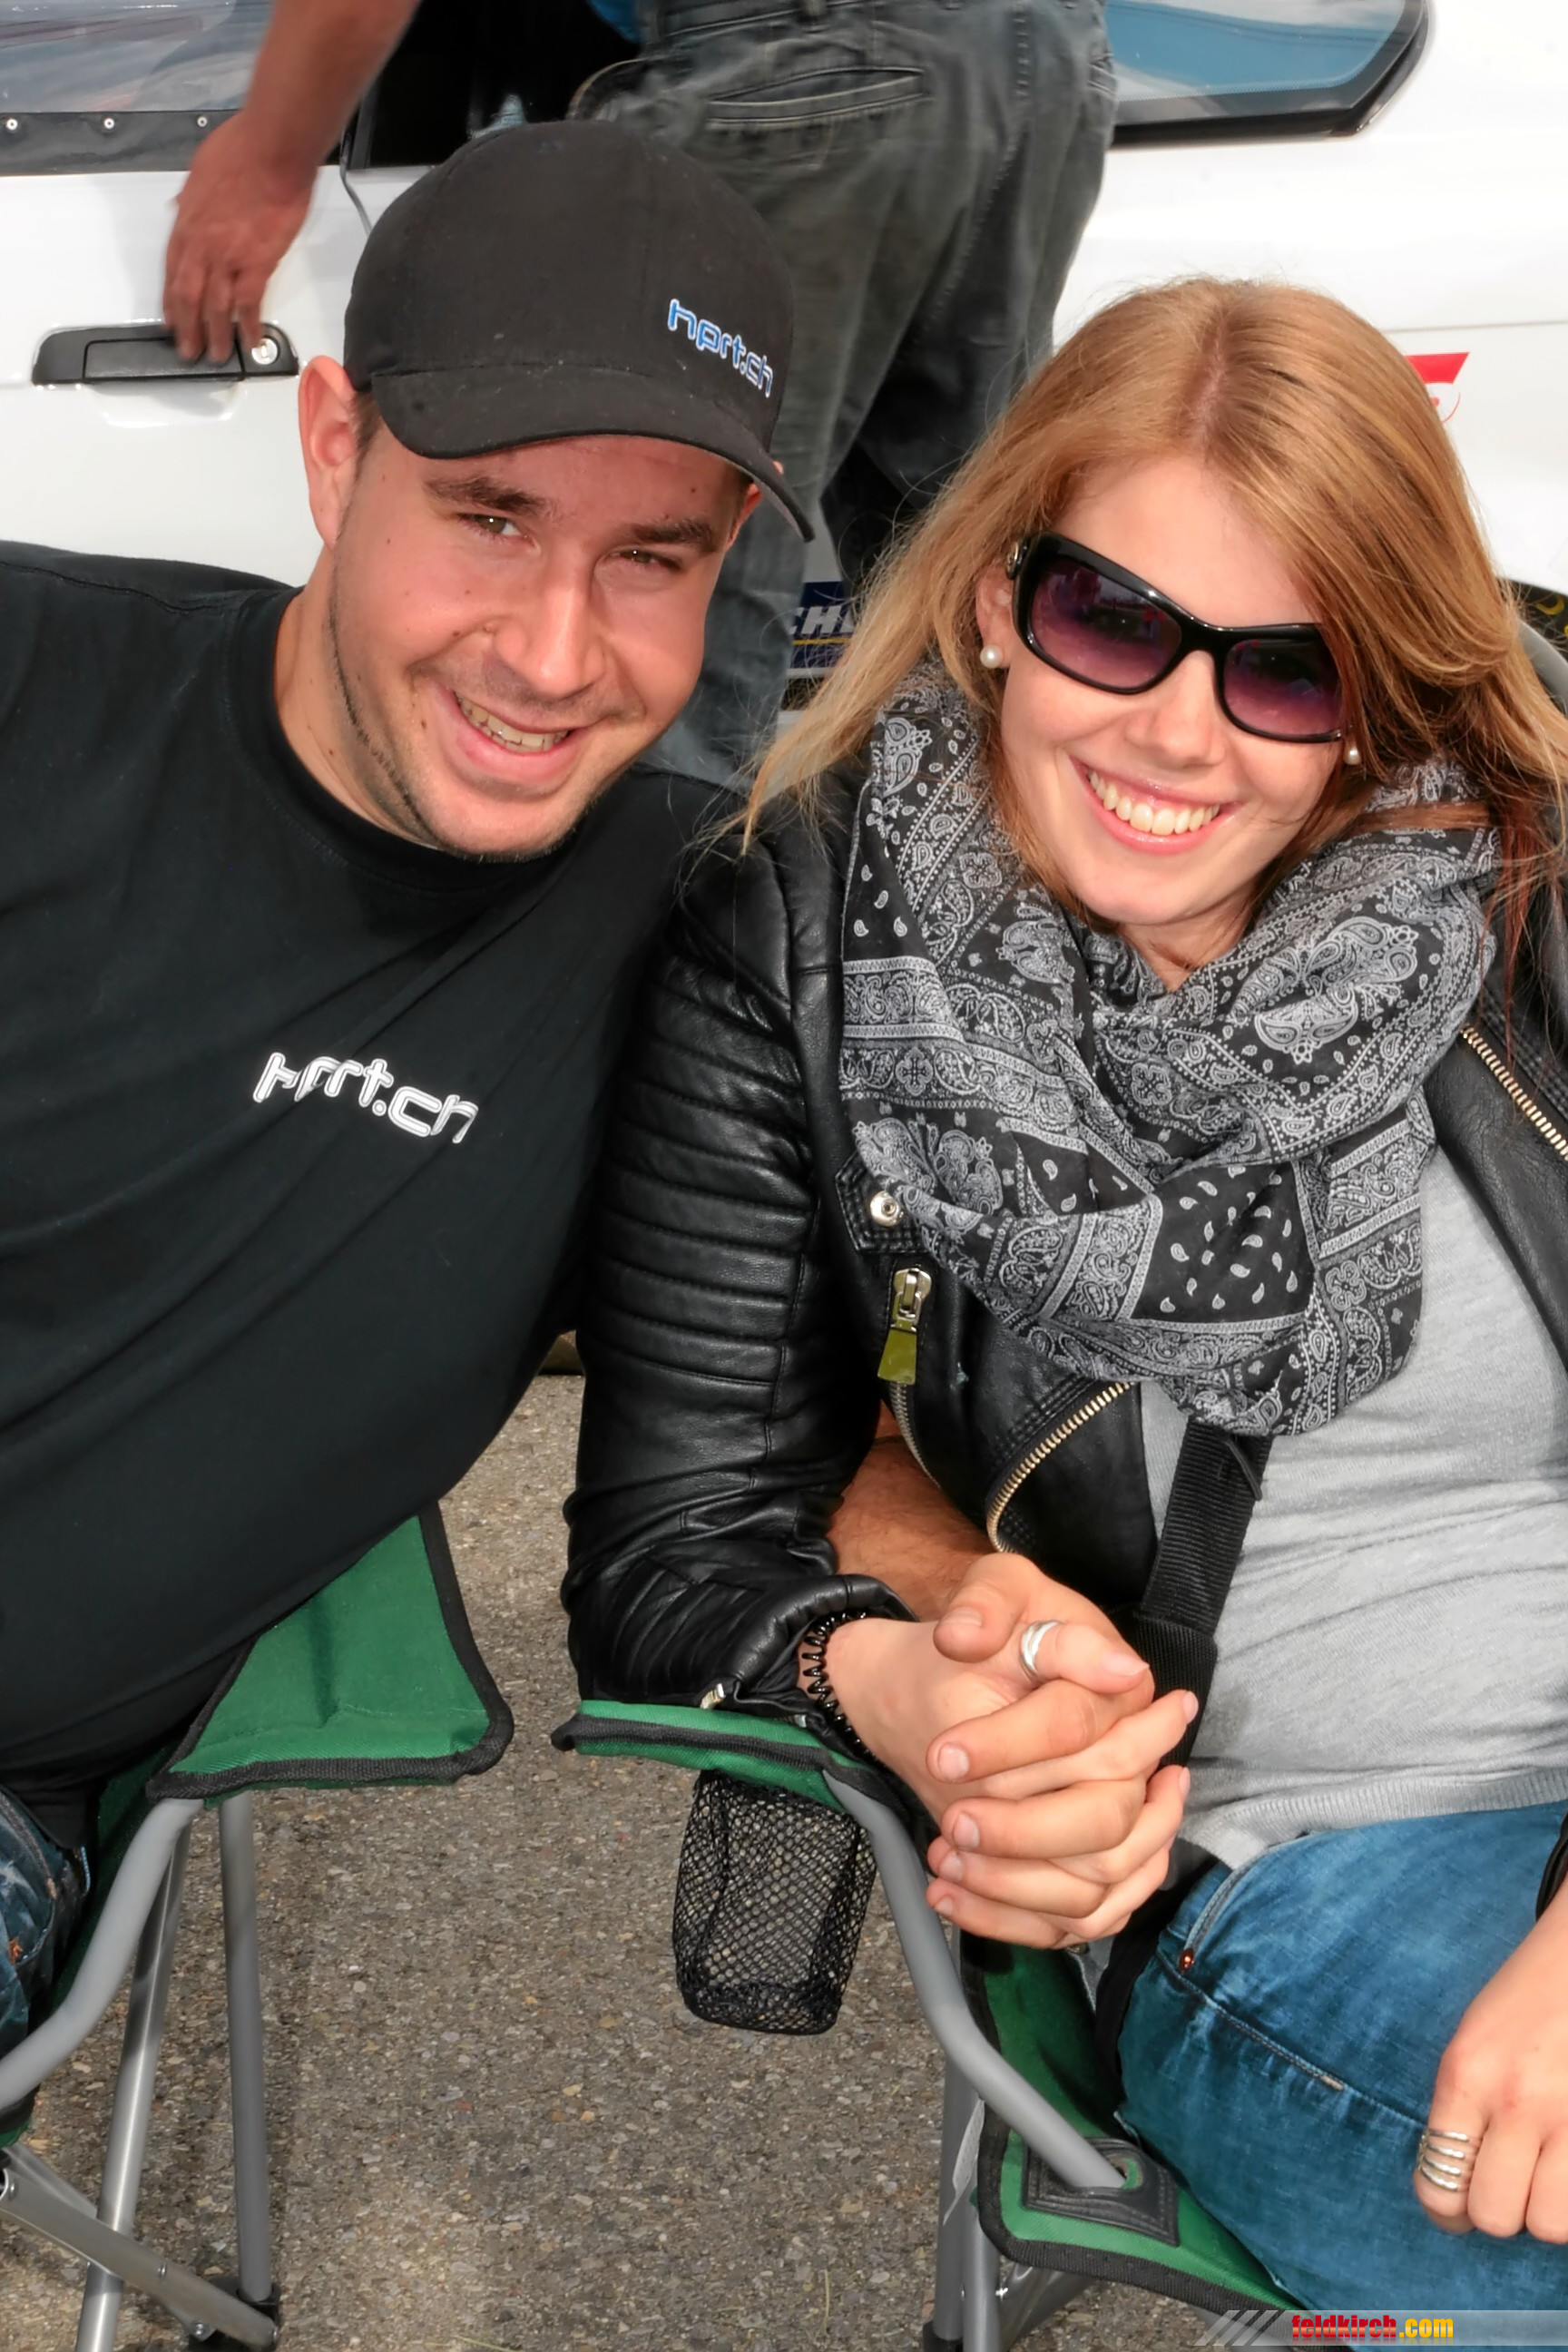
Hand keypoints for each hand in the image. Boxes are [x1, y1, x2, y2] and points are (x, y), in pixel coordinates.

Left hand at [163, 114, 315, 361]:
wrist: (272, 148)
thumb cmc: (241, 148)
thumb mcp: (200, 168)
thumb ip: (191, 194)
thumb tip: (183, 205)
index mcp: (187, 221)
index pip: (172, 270)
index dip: (170, 300)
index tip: (171, 320)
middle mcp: (201, 244)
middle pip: (187, 295)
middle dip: (187, 328)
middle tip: (188, 350)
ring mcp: (228, 256)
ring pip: (214, 306)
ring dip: (215, 334)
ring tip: (218, 355)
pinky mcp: (257, 262)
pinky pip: (248, 303)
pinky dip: (248, 326)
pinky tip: (250, 341)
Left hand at [823, 1599, 1194, 1947]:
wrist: (957, 1681)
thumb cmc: (984, 1633)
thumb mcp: (994, 1589)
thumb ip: (989, 1601)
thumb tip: (970, 1636)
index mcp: (1124, 1693)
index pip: (1081, 1730)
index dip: (1011, 1745)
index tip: (944, 1755)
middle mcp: (1137, 1764)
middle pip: (1107, 1820)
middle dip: (1022, 1831)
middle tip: (953, 1819)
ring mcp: (1121, 1825)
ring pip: (1096, 1888)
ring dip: (1014, 1886)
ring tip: (946, 1856)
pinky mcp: (1091, 1872)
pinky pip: (1075, 1921)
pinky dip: (1008, 1921)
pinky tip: (949, 1895)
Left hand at [1417, 1889, 1567, 2241]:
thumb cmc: (1529, 1993)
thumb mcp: (1475, 2040)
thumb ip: (1463, 2107)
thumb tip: (1461, 2182)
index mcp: (1465, 2075)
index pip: (1437, 2187)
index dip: (1450, 2210)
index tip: (1463, 2203)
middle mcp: (1514, 2101)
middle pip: (1495, 2217)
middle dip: (1504, 2208)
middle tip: (1514, 2181)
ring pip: (1549, 2225)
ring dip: (1549, 2206)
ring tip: (1551, 2172)